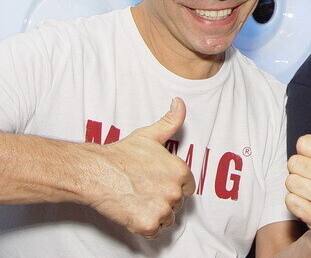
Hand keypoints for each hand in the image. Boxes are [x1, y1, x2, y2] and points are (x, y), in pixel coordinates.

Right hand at [89, 98, 195, 237]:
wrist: (96, 172)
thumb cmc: (122, 154)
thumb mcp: (150, 134)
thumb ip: (171, 120)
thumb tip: (179, 103)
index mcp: (180, 171)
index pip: (188, 188)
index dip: (174, 186)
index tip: (159, 184)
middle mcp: (174, 191)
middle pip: (177, 204)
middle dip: (164, 200)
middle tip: (145, 192)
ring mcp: (162, 209)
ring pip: (167, 220)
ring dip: (156, 215)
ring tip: (139, 201)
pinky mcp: (147, 224)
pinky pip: (154, 232)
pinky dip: (145, 227)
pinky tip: (134, 213)